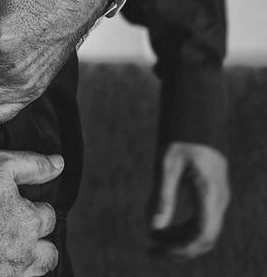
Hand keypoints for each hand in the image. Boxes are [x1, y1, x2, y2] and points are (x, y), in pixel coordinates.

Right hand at [0, 150, 62, 276]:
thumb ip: (33, 165)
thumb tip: (59, 164)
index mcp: (30, 222)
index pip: (48, 217)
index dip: (34, 208)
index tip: (17, 206)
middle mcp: (23, 253)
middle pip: (47, 254)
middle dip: (38, 244)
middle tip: (14, 233)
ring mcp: (4, 273)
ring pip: (29, 273)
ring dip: (21, 262)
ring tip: (0, 249)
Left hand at [149, 142, 229, 258]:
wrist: (197, 120)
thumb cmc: (180, 139)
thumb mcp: (165, 165)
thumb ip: (161, 196)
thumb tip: (153, 227)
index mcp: (210, 194)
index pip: (202, 235)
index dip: (180, 248)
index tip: (156, 246)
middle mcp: (219, 200)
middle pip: (204, 239)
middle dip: (178, 249)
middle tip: (150, 250)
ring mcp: (218, 199)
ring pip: (204, 233)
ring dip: (179, 241)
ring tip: (153, 240)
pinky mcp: (212, 196)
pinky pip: (202, 222)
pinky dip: (183, 230)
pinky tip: (164, 228)